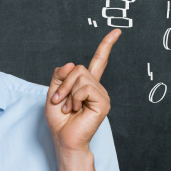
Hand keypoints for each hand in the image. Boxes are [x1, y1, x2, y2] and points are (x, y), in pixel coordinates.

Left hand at [45, 29, 120, 154]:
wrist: (64, 138)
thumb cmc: (59, 119)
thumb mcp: (54, 91)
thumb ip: (60, 74)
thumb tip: (72, 64)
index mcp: (87, 83)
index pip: (99, 60)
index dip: (107, 45)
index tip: (116, 32)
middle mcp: (97, 87)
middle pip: (78, 67)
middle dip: (64, 83)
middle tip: (61, 101)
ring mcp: (102, 94)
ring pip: (80, 76)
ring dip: (68, 92)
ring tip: (69, 107)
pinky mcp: (103, 102)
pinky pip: (84, 88)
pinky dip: (75, 98)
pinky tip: (76, 109)